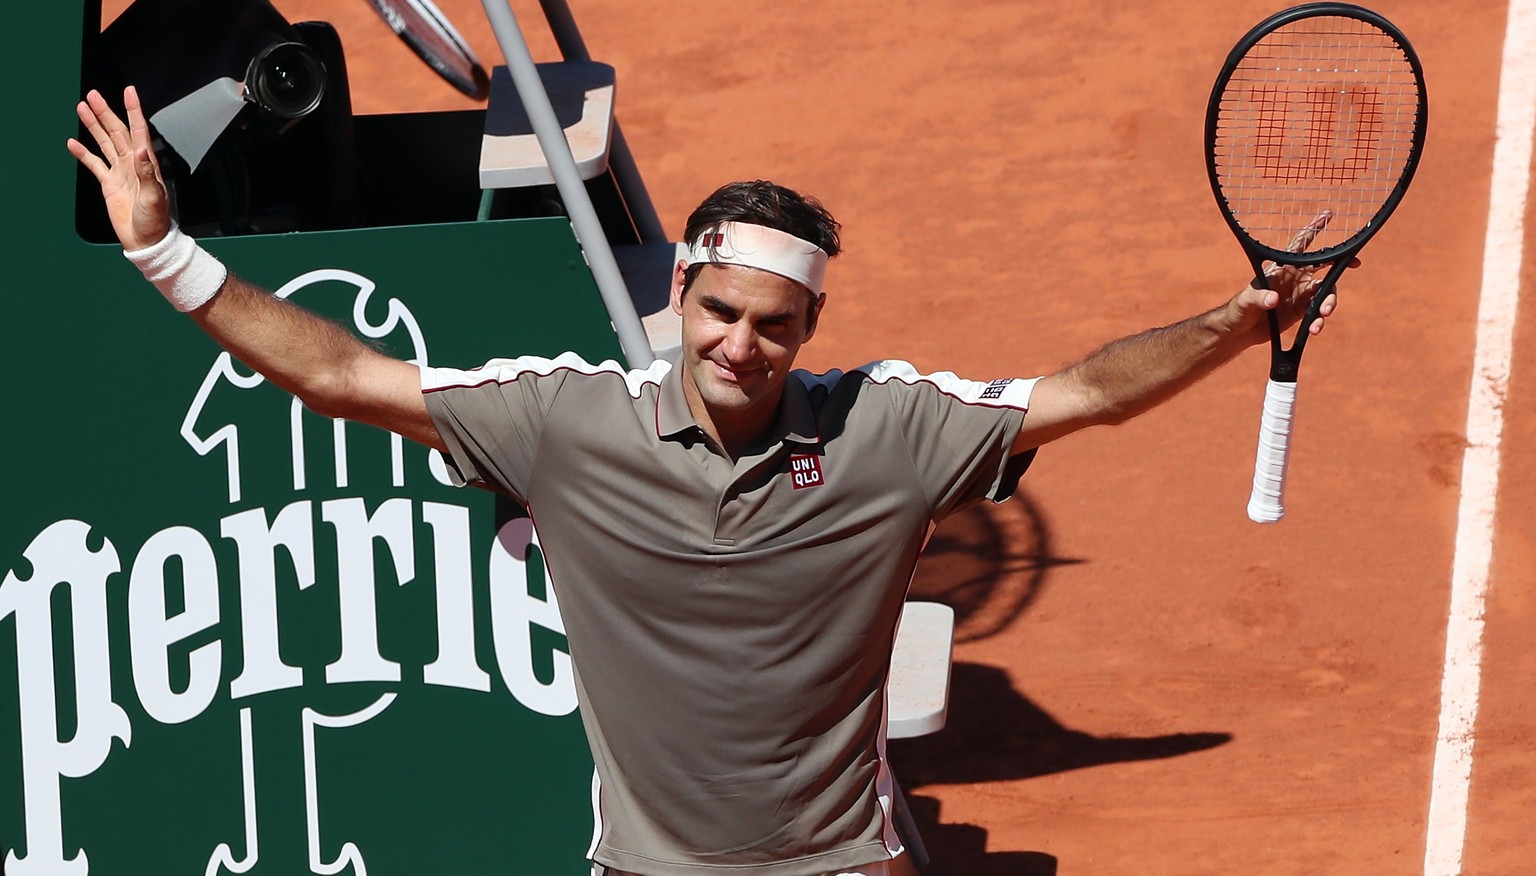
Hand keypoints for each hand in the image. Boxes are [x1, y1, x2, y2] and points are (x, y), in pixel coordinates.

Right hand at [66, 86, 171, 250]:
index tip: (129, 92)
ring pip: (104, 142)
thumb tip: (140, 151)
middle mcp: (132, 164)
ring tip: (83, 108)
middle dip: (105, 112)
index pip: (139, 131)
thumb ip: (147, 173)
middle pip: (117, 131)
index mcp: (146, 163)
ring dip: (94, 126)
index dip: (134, 111)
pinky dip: (84, 153)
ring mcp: (120, 172)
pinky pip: (94, 163)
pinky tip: (74, 142)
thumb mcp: (154, 197)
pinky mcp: (109, 183)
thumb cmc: (155, 220)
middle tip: (93, 95)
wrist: (146, 240)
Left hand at [1228, 210, 1355, 343]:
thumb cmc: (1239, 309)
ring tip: (1324, 314)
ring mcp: (1302, 294)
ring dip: (1329, 302)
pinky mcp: (1304, 311)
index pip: (1300, 244)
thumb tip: (1274, 299)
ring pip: (1326, 292)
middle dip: (1342, 262)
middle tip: (1355, 263)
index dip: (1313, 228)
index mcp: (1282, 267)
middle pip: (1325, 265)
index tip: (1327, 214)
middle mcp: (1296, 277)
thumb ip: (1259, 298)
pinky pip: (1319, 313)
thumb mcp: (1245, 301)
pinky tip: (1315, 329)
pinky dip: (1320, 321)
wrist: (1241, 330)